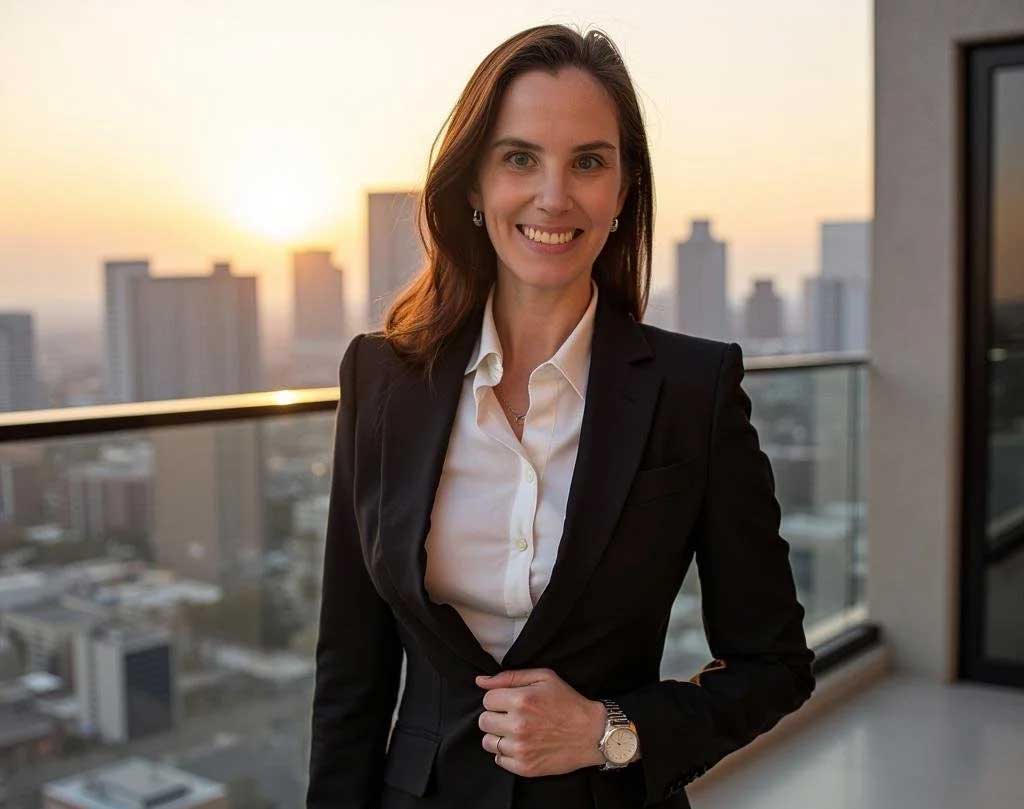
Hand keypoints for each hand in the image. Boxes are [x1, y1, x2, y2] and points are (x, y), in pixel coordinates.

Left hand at [475, 668, 606, 776]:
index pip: (487, 700)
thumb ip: (509, 677)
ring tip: (517, 731)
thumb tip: (480, 681)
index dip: (498, 699)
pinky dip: (507, 753)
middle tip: (513, 717)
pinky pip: (498, 759)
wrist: (592, 733)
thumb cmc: (568, 702)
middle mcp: (517, 725)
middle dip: (495, 717)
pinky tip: (522, 744)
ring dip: (499, 736)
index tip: (511, 702)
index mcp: (521, 700)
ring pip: (488, 742)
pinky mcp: (524, 767)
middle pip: (483, 721)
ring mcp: (520, 748)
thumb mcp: (544, 678)